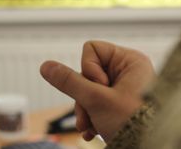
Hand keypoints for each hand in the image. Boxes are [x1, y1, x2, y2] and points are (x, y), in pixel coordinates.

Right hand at [40, 40, 154, 141]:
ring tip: (90, 127)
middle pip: (87, 72)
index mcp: (130, 60)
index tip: (103, 88)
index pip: (92, 50)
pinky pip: (98, 103)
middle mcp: (128, 71)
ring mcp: (125, 88)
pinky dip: (93, 117)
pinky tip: (93, 131)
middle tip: (91, 113)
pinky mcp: (121, 105)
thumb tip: (46, 66)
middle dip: (84, 97)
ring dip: (86, 110)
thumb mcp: (96, 100)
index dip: (89, 70)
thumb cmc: (134, 123)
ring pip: (90, 90)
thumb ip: (69, 82)